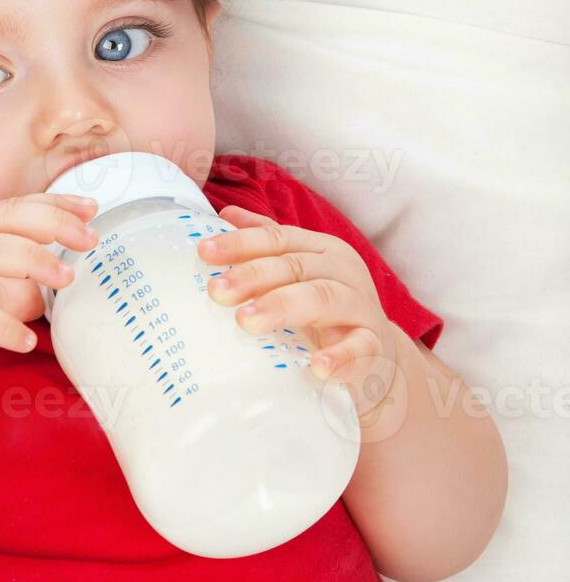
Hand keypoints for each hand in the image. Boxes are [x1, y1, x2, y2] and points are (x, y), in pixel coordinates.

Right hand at [0, 193, 98, 399]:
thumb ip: (21, 281)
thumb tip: (66, 278)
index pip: (15, 207)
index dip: (55, 203)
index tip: (91, 208)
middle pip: (4, 219)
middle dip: (52, 223)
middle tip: (90, 240)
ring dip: (31, 261)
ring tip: (66, 279)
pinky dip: (1, 325)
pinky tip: (26, 339)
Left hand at [197, 204, 396, 417]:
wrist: (377, 356)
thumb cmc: (326, 309)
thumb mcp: (298, 271)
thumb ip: (267, 241)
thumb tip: (226, 213)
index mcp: (320, 249)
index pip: (277, 238)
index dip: (240, 243)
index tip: (203, 252)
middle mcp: (342, 271)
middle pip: (294, 267)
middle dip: (252, 276)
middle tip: (216, 291)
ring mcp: (360, 307)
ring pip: (323, 299)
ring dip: (283, 307)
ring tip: (246, 322)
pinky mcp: (374, 346)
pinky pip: (361, 348)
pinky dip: (341, 357)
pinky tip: (318, 367)